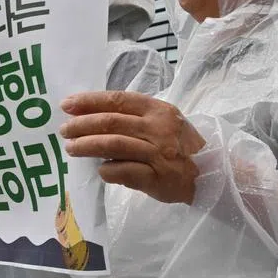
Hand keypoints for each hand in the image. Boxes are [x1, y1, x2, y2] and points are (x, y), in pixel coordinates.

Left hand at [60, 91, 205, 204]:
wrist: (212, 174)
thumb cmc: (182, 147)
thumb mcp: (165, 123)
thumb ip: (136, 118)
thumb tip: (94, 116)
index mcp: (159, 110)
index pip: (118, 100)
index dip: (90, 101)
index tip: (67, 105)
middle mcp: (158, 128)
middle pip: (111, 122)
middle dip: (82, 125)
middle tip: (64, 130)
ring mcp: (158, 153)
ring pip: (113, 145)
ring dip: (87, 146)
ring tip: (71, 148)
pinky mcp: (156, 177)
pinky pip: (122, 171)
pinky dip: (106, 170)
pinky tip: (100, 171)